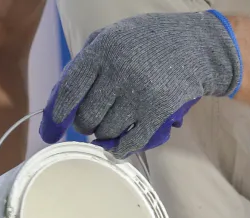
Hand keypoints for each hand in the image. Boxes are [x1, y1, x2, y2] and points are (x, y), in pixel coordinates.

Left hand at [39, 10, 241, 157]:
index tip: (49, 134)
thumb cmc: (147, 42)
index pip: (69, 92)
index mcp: (102, 50)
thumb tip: (59, 100)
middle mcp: (119, 71)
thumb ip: (84, 64)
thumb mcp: (112, 37)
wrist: (199, 46)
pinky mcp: (158, 111)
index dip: (55, 117)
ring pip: (106, 133)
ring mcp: (139, 93)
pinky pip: (129, 143)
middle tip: (94, 118)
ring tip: (115, 120)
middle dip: (85, 124)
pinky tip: (121, 145)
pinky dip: (121, 148)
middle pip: (86, 118)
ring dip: (106, 134)